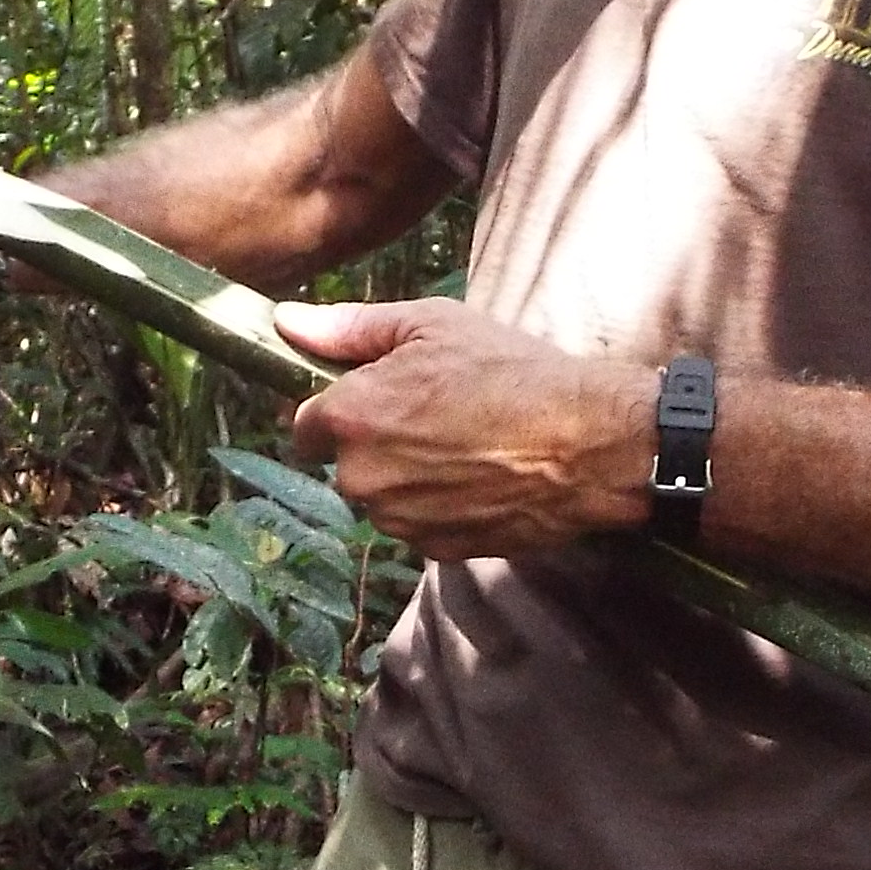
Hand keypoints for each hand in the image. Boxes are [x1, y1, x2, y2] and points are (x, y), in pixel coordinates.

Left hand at [275, 298, 654, 559]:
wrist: (585, 442)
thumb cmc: (511, 373)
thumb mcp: (431, 325)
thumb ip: (349, 328)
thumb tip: (285, 322)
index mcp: (350, 417)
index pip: (305, 425)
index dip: (339, 407)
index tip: (377, 396)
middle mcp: (362, 477)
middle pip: (345, 463)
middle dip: (376, 442)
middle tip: (434, 413)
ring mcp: (399, 520)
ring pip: (383, 497)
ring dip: (407, 477)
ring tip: (464, 444)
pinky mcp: (436, 548)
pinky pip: (419, 524)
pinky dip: (439, 505)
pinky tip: (480, 476)